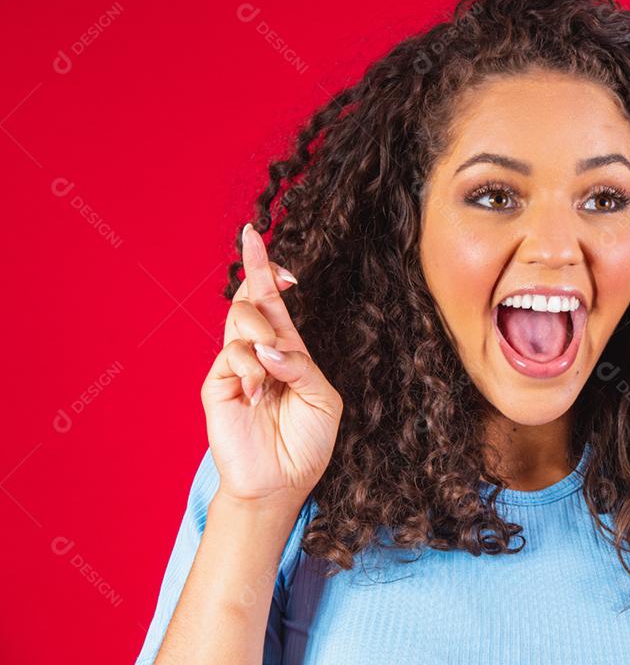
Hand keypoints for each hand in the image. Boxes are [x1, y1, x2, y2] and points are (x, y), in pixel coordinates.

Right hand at [200, 223, 342, 506]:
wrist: (282, 482)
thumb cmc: (307, 442)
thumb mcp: (323, 399)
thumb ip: (301, 366)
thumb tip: (269, 347)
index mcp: (287, 350)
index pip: (272, 299)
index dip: (264, 268)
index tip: (255, 236)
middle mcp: (259, 353)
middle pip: (251, 298)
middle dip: (261, 279)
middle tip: (280, 287)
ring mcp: (236, 367)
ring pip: (241, 320)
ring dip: (262, 335)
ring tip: (271, 373)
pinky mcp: (218, 385)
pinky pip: (233, 355)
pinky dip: (252, 369)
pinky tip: (258, 394)